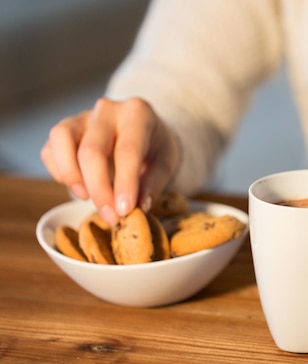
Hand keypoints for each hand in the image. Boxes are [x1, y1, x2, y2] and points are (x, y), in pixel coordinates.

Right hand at [41, 97, 179, 224]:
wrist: (144, 130)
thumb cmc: (155, 147)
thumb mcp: (165, 163)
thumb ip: (153, 183)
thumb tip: (139, 206)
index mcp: (137, 113)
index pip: (127, 150)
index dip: (124, 183)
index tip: (124, 210)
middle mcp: (107, 110)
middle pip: (92, 150)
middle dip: (99, 189)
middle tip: (111, 217)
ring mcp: (81, 117)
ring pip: (61, 141)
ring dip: (71, 176)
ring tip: (86, 198)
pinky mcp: (63, 130)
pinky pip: (50, 150)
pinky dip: (59, 173)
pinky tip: (78, 188)